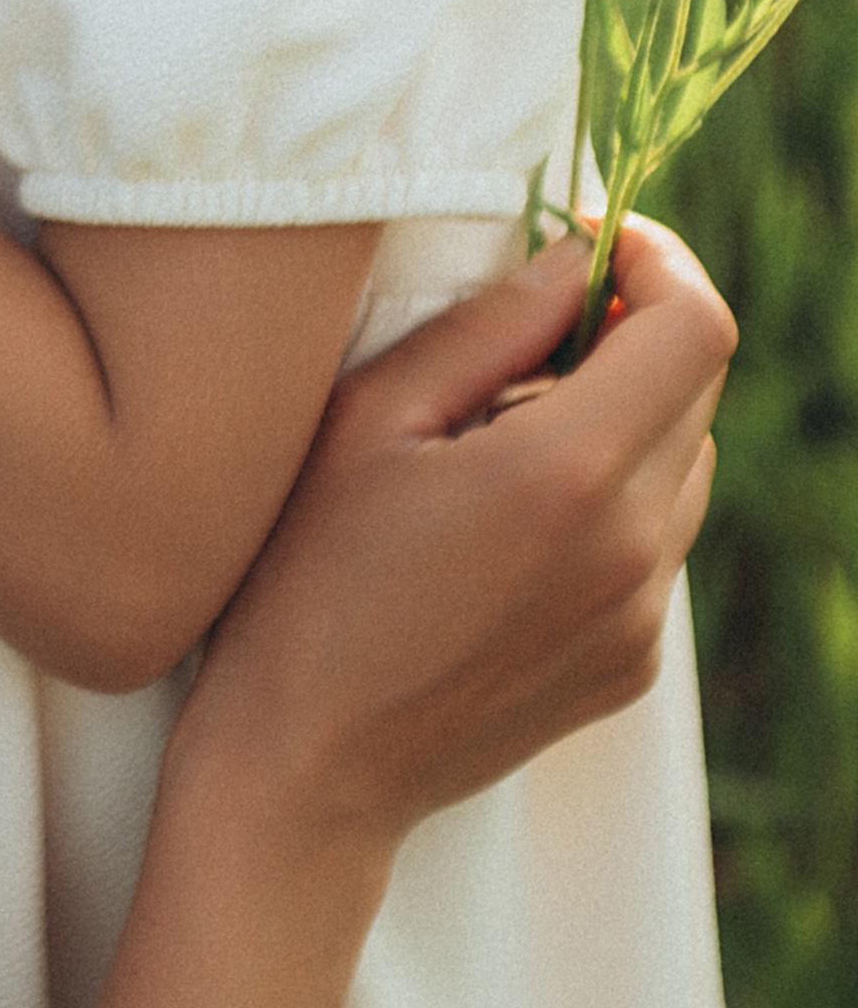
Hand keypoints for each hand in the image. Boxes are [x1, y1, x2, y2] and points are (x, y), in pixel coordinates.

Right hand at [176, 218, 731, 854]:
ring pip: (685, 464)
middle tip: (536, 325)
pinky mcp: (630, 664)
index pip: (696, 329)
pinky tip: (507, 522)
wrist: (308, 767)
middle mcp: (632, 547)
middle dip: (635, 332)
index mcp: (566, 473)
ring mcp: (640, 616)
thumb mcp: (368, 420)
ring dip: (627, 419)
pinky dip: (610, 501)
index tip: (597, 241)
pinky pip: (656, 543)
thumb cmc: (307, 577)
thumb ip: (485, 327)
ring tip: (507, 434)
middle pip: (700, 389)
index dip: (660, 262)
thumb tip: (569, 261)